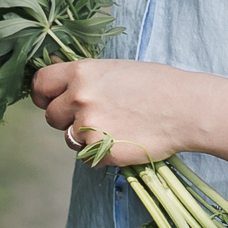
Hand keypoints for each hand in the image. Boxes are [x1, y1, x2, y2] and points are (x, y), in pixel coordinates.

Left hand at [30, 59, 211, 164]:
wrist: (186, 108)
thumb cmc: (157, 84)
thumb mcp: (115, 70)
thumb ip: (85, 79)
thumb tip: (61, 89)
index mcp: (81, 73)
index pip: (40, 84)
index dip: (42, 95)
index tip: (47, 101)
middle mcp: (79, 98)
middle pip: (51, 116)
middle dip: (66, 119)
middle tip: (94, 116)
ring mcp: (89, 126)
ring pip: (68, 139)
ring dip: (84, 137)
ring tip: (116, 126)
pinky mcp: (101, 152)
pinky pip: (88, 157)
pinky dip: (101, 153)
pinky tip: (124, 139)